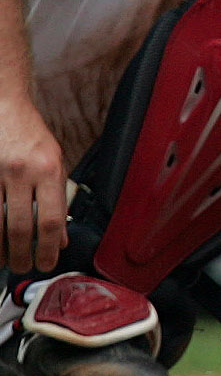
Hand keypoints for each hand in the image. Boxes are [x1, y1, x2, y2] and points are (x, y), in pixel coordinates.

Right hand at [0, 97, 65, 274]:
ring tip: (5, 261)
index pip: (50, 219)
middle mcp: (22, 172)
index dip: (48, 248)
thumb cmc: (31, 137)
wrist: (4, 108)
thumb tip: (61, 238)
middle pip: (19, 227)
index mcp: (48, 169)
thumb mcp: (55, 164)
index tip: (47, 264)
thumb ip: (58, 201)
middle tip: (23, 267)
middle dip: (21, 255)